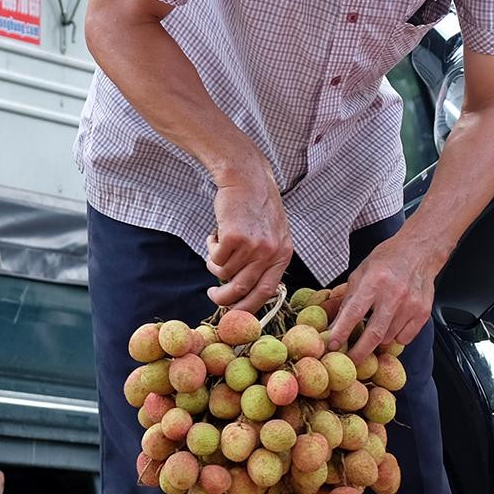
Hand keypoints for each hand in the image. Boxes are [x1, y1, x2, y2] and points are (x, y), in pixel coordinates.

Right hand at [205, 160, 292, 312]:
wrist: (247, 178)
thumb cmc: (256, 207)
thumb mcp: (272, 235)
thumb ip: (264, 261)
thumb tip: (245, 292)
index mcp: (282, 255)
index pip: (267, 293)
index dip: (249, 308)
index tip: (235, 316)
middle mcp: (270, 253)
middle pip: (242, 290)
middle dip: (223, 299)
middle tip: (213, 296)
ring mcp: (253, 246)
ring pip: (224, 273)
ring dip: (215, 264)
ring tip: (217, 245)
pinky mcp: (235, 237)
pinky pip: (215, 258)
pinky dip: (211, 248)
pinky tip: (216, 234)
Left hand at [324, 231, 441, 364]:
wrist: (419, 251)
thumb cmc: (387, 260)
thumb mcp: (361, 273)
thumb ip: (348, 299)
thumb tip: (335, 325)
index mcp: (374, 281)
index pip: (353, 313)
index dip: (341, 332)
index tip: (332, 345)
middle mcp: (393, 294)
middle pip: (374, 334)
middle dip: (359, 352)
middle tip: (350, 360)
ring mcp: (410, 305)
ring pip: (389, 338)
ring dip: (378, 339)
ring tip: (376, 327)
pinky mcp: (422, 312)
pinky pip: (405, 338)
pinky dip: (395, 336)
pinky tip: (393, 323)